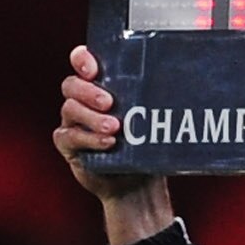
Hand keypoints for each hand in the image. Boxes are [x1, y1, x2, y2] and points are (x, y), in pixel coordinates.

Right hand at [57, 46, 175, 230]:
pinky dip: (89, 138)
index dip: (82, 60)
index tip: (93, 69)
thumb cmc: (144, 144)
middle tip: (109, 103)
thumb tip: (176, 78)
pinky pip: (69, 136)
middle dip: (89, 91)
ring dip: (92, 118)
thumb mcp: (149, 116)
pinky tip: (108, 143)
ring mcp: (72, 122)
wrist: (137, 184)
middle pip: (71, 85)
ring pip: (70, 109)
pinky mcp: (68, 144)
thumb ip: (150, 96)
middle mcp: (80, 100)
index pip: (81, 61)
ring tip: (115, 128)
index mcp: (97, 84)